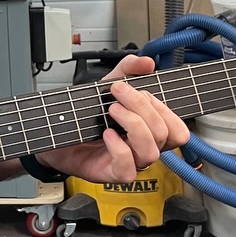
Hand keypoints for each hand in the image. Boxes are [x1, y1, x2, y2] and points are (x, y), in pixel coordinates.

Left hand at [38, 56, 188, 184]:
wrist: (57, 134)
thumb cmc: (86, 116)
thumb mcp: (106, 86)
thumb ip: (127, 70)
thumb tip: (147, 63)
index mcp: (149, 130)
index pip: (178, 129)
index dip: (164, 109)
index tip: (142, 90)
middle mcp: (143, 148)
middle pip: (164, 134)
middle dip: (142, 107)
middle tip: (118, 92)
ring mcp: (131, 163)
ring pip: (150, 151)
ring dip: (133, 125)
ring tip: (111, 110)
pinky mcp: (113, 174)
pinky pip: (127, 168)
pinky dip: (119, 148)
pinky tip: (106, 134)